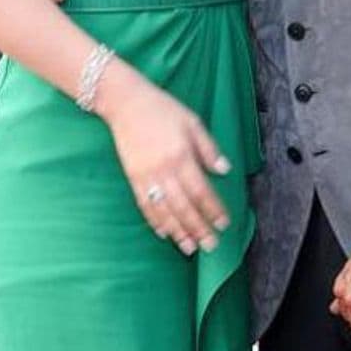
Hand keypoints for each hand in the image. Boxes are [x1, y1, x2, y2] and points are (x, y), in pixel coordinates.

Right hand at [98, 67, 231, 253]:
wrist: (125, 102)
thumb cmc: (162, 109)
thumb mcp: (192, 122)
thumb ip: (208, 148)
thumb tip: (225, 170)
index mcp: (182, 156)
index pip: (201, 190)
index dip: (214, 209)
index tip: (224, 223)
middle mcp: (164, 170)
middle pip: (184, 206)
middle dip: (199, 228)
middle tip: (211, 245)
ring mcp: (146, 176)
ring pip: (164, 211)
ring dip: (179, 231)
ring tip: (190, 248)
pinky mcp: (133, 177)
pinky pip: (145, 205)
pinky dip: (155, 221)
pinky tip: (165, 233)